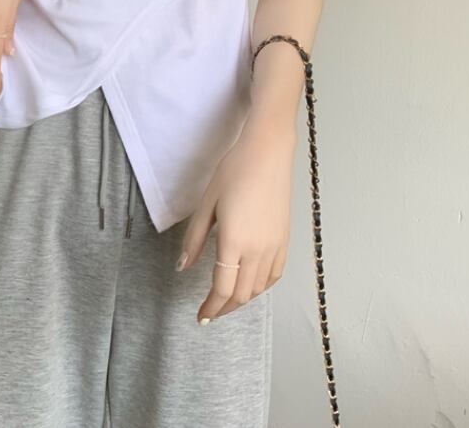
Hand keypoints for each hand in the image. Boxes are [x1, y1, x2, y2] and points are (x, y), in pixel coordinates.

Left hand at [177, 119, 295, 321]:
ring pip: (259, 288)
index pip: (223, 288)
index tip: (201, 316)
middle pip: (241, 294)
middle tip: (210, 311)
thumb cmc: (234, 172)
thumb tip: (183, 266)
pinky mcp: (285, 240)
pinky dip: (261, 287)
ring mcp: (275, 246)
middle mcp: (258, 249)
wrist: (267, 153)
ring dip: (242, 299)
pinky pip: (275, 274)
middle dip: (224, 308)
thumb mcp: (207, 204)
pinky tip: (251, 284)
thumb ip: (194, 239)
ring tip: (226, 299)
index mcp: (234, 241)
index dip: (211, 307)